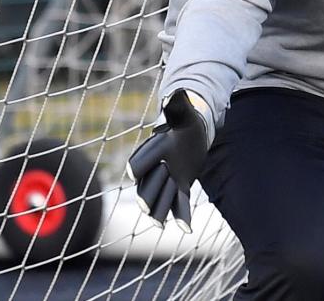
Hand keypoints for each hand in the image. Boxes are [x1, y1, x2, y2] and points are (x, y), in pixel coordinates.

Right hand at [126, 90, 207, 231]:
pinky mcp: (180, 188)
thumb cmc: (185, 123)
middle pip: (146, 186)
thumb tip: (175, 93)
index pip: (139, 161)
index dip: (137, 166)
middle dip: (147, 194)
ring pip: (159, 200)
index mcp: (153, 150)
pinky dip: (182, 216)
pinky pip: (179, 204)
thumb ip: (178, 107)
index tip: (132, 173)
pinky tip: (187, 229)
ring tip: (160, 223)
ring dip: (160, 211)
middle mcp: (156, 169)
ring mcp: (167, 181)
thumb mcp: (183, 114)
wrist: (192, 135)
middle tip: (145, 206)